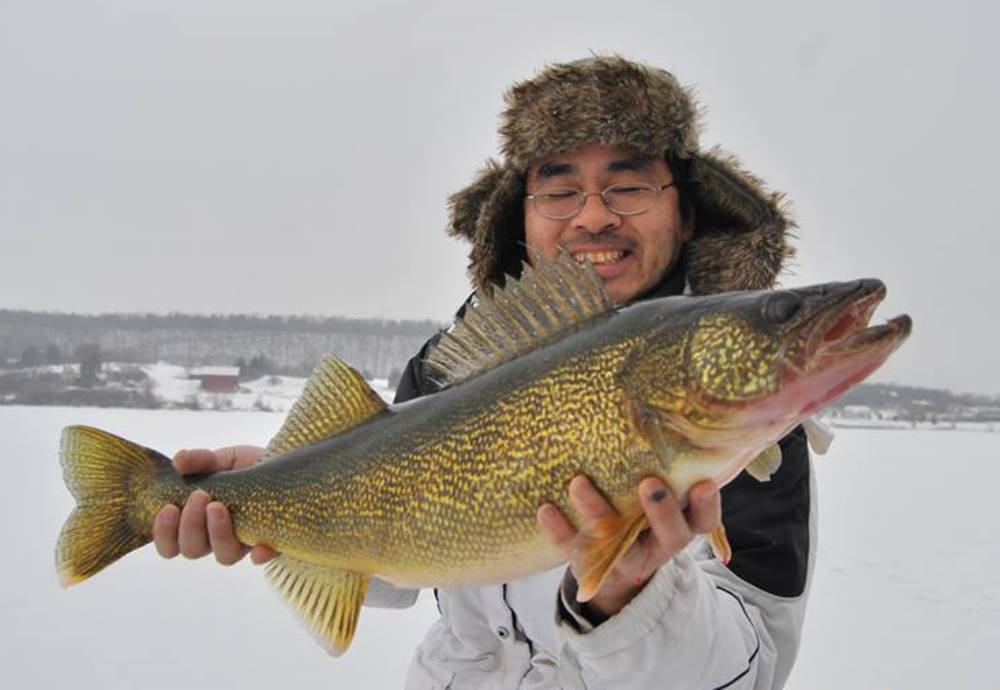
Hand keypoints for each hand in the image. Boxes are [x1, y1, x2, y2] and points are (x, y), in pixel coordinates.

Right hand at [152, 445, 276, 565]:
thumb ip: (200, 460)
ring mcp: (244, 541)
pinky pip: (264, 555)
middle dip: (190, 525)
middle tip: (200, 496)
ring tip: (218, 506)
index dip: (164, 534)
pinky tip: (259, 547)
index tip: (168, 508)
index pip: (170, 543)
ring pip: (224, 556)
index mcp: (197, 521)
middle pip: (193, 550)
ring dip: (217, 533)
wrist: (284, 464)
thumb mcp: (223, 458)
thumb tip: (179, 460)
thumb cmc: (247, 467)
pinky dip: (259, 553)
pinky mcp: (272, 540)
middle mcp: (217, 537)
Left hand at [537, 475, 720, 618]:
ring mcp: (627, 557)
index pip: (704, 519)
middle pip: (671, 533)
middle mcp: (660, 543)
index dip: (707, 505)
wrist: (615, 566)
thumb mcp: (662, 493)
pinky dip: (559, 530)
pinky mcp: (592, 563)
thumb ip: (667, 466)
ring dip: (597, 510)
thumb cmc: (644, 509)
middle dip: (661, 509)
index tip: (703, 484)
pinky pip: (574, 548)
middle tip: (649, 483)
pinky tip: (545, 509)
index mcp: (683, 524)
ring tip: (578, 482)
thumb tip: (661, 405)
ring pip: (617, 541)